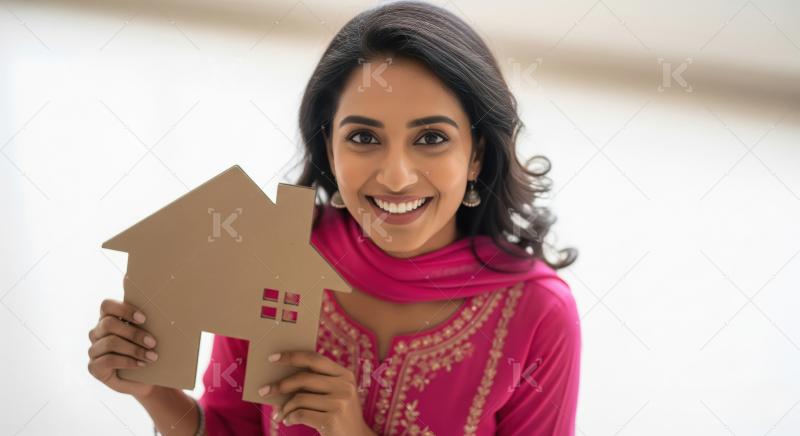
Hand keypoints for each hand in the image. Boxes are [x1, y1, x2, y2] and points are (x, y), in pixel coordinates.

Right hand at [87, 298, 159, 399]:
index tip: (144, 319)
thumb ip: (146, 323)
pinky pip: (108, 360)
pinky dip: (128, 362)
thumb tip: (163, 312)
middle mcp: (97, 332)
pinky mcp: (94, 367)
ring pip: (110, 342)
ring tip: (152, 356)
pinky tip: (141, 364)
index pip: (106, 305)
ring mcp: (94, 350)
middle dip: (134, 333)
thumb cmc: (148, 351)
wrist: (146, 379)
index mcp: (108, 319)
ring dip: (134, 349)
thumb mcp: (148, 335)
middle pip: (109, 324)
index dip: (124, 309)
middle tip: (153, 342)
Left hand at [259, 350, 375, 435]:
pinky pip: (299, 414)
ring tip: (281, 414)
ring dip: (285, 408)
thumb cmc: (340, 416)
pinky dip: (289, 418)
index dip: (292, 356)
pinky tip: (288, 421)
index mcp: (345, 375)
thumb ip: (318, 383)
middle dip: (280, 385)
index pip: (315, 359)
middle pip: (303, 378)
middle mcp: (344, 386)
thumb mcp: (336, 395)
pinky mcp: (331, 420)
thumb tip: (282, 379)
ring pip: (299, 398)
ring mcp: (339, 403)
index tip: (273, 358)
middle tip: (264, 390)